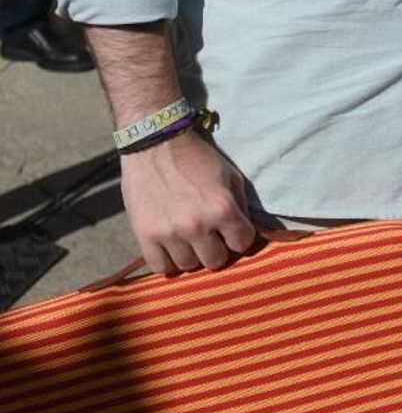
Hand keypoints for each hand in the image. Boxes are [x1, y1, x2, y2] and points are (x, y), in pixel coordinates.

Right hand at [120, 131, 256, 273]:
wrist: (156, 145)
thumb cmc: (198, 159)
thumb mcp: (231, 176)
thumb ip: (239, 206)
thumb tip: (245, 232)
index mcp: (222, 208)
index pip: (242, 244)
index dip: (240, 237)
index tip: (233, 231)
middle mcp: (196, 225)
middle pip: (215, 261)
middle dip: (217, 249)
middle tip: (210, 236)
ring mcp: (169, 233)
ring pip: (188, 266)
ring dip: (192, 254)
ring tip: (189, 238)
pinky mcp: (144, 236)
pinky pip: (160, 268)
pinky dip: (168, 261)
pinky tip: (171, 247)